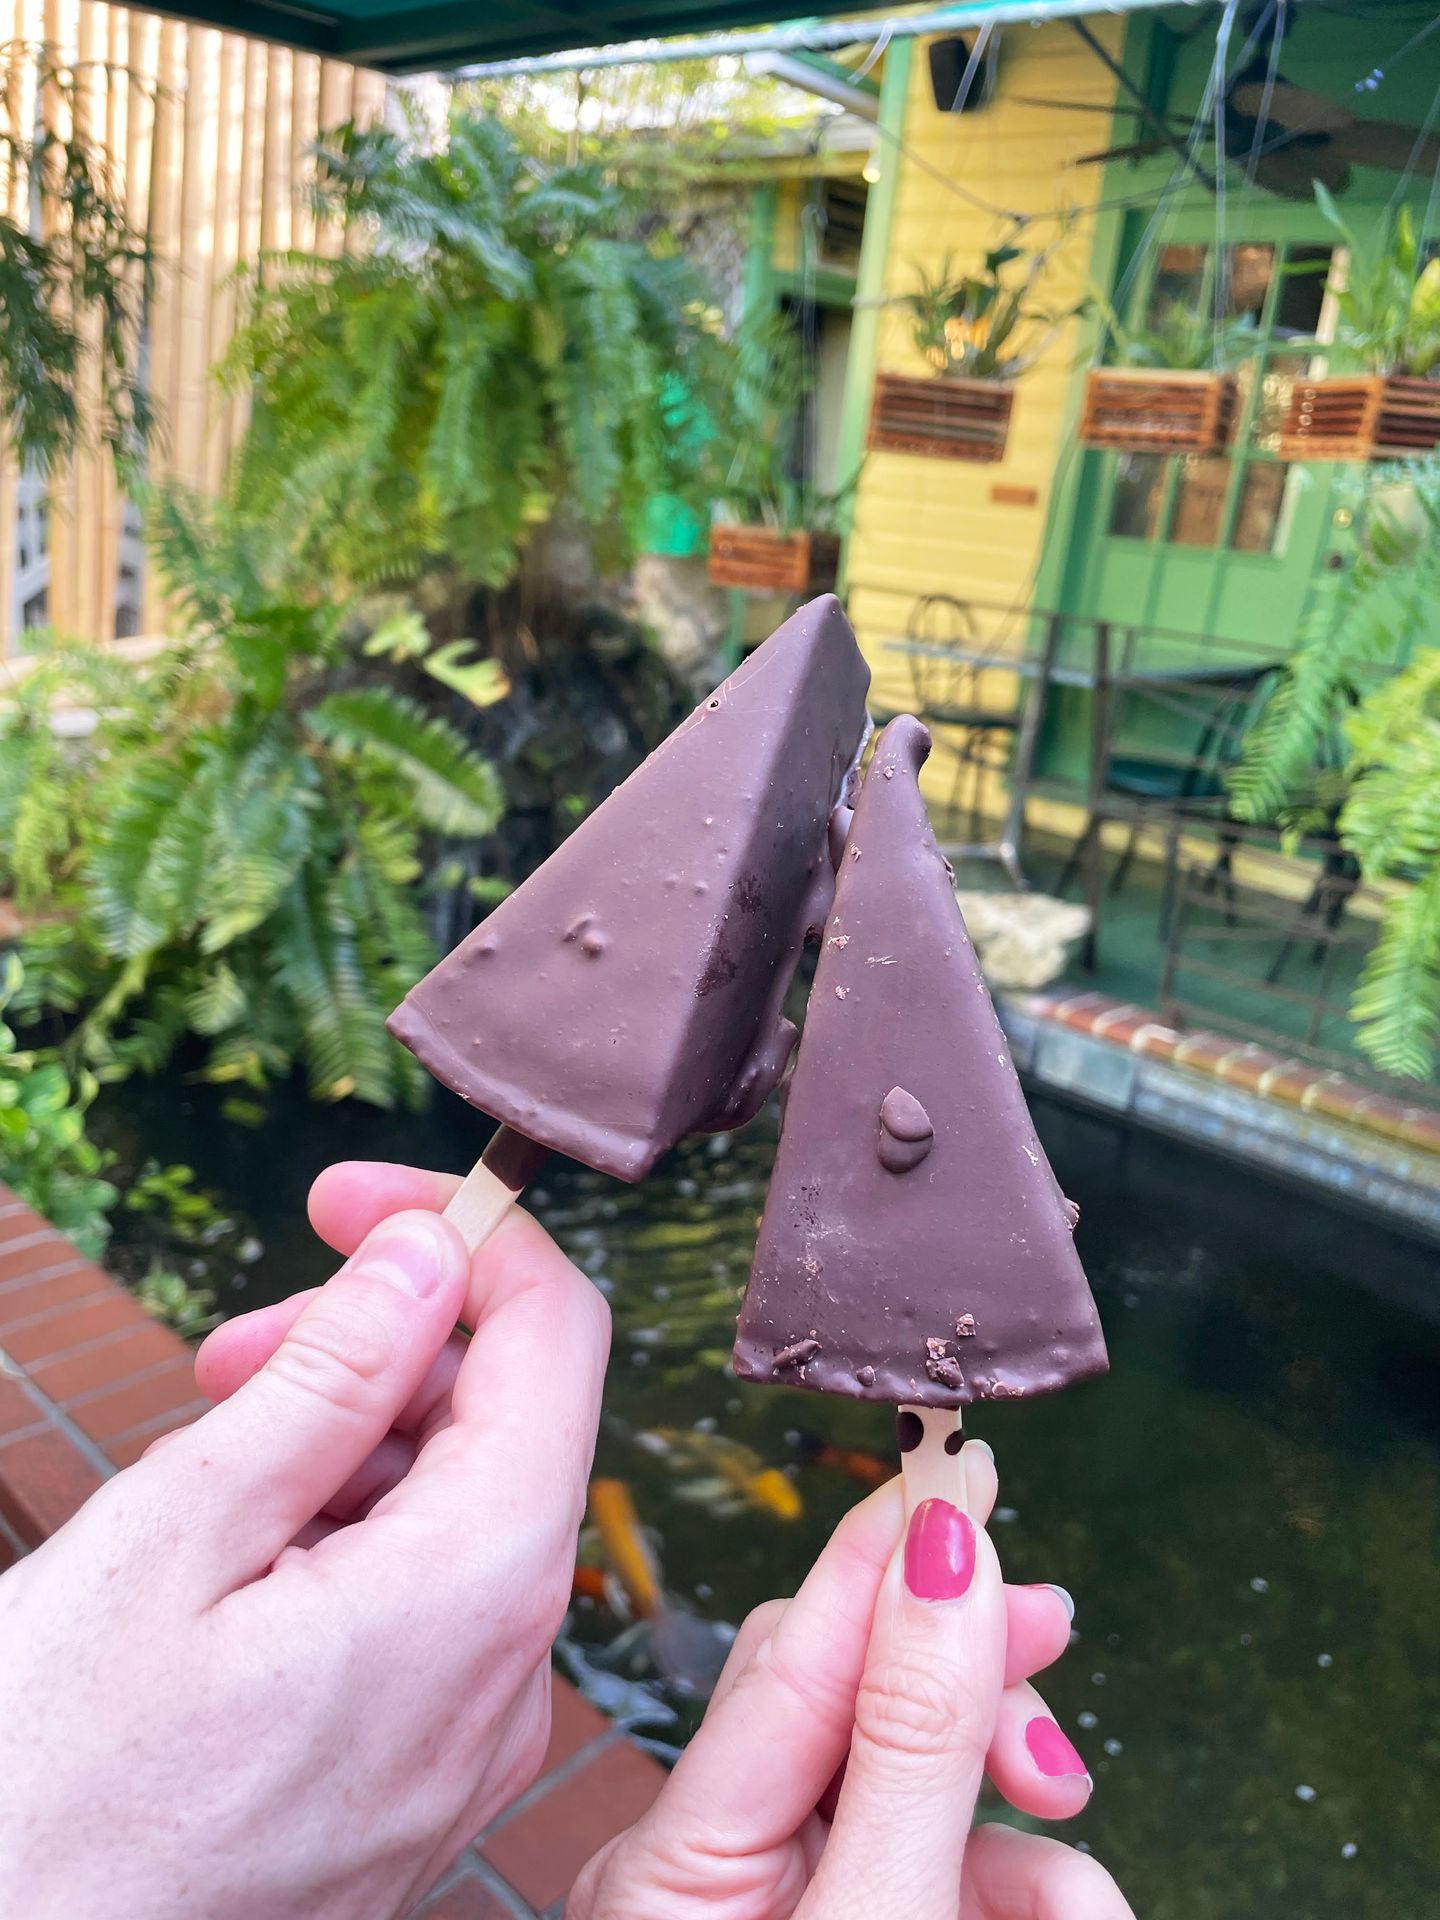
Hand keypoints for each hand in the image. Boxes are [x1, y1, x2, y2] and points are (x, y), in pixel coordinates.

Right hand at [0, 1161, 609, 1919]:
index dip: (465, 1235)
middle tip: (229, 1355)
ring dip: (352, 1447)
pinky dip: (350, 1543)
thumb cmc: (51, 1789)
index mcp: (479, 1587)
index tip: (344, 1199)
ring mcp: (473, 1741)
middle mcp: (513, 1670)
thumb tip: (432, 1254)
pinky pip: (428, 1610)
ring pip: (460, 1514)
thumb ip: (333, 1378)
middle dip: (381, 1349)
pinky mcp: (422, 1784)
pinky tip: (233, 1559)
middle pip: (504, 1424)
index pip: (556, 1337)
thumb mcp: (177, 1534)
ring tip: (209, 1461)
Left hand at [570, 1459, 1131, 1918]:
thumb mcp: (878, 1915)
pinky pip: (931, 1861)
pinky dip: (1012, 1887)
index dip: (885, 1546)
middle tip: (1056, 1635)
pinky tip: (1065, 1914)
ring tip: (1084, 1896)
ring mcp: (774, 1909)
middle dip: (971, 1683)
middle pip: (856, 1696)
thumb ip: (914, 1743)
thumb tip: (945, 1553)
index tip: (959, 1458)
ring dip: (1017, 1821)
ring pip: (914, 1785)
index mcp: (671, 1860)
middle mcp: (710, 1872)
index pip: (790, 1650)